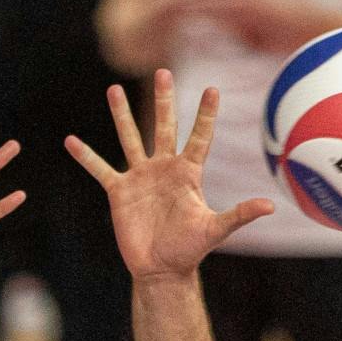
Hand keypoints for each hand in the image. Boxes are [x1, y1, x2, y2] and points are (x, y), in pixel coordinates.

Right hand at [67, 69, 273, 281]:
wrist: (160, 268)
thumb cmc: (190, 249)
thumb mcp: (215, 229)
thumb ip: (239, 214)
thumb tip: (270, 206)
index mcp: (188, 173)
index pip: (199, 137)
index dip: (206, 114)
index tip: (212, 89)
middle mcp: (163, 168)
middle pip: (163, 126)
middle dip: (164, 100)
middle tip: (163, 72)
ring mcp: (140, 177)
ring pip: (129, 138)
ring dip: (121, 115)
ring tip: (114, 90)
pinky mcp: (119, 192)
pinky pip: (100, 169)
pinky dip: (86, 156)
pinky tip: (71, 141)